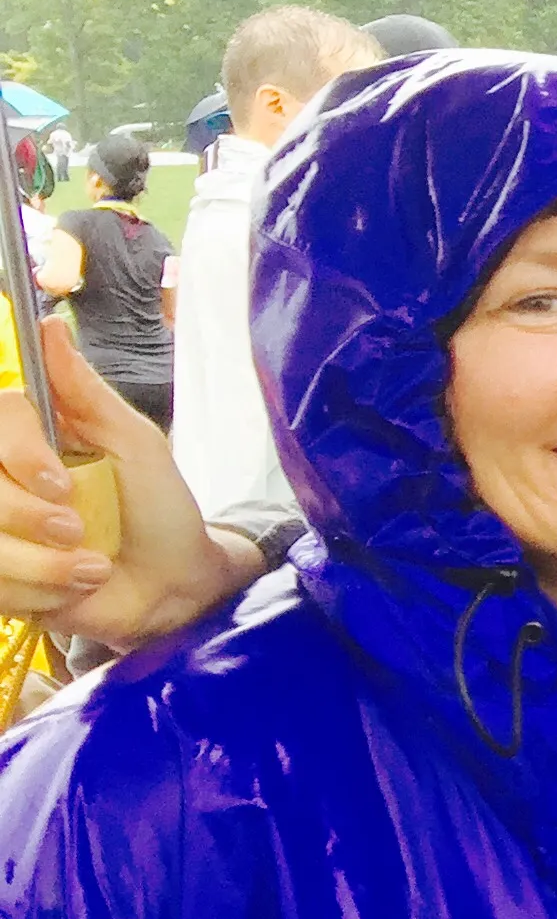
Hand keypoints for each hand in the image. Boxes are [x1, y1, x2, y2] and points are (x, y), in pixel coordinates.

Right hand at [0, 321, 258, 645]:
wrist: (176, 585)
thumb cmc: (160, 508)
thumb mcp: (134, 444)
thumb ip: (85, 391)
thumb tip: (50, 327)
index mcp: (29, 440)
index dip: (17, 451)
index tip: (59, 480)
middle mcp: (4, 481)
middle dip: (28, 516)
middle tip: (79, 530)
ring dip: (43, 563)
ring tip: (92, 566)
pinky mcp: (0, 580)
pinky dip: (40, 591)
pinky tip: (75, 588)